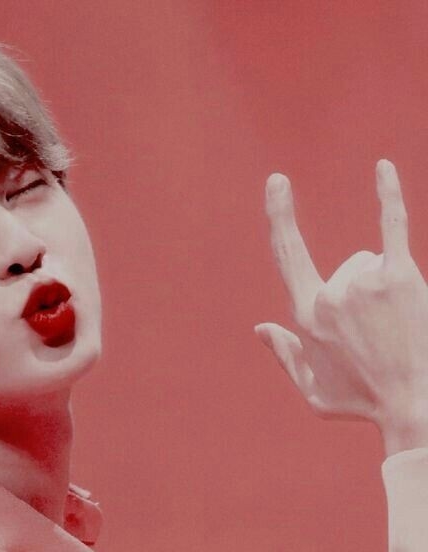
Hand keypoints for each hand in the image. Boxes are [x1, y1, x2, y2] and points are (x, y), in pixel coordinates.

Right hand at [256, 160, 427, 455]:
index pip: (288, 253)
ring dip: (382, 290)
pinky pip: (391, 225)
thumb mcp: (313, 391)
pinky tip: (382, 168)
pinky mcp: (399, 277)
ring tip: (399, 331)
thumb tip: (260, 327)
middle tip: (381, 341)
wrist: (415, 407)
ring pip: (369, 266)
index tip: (279, 182)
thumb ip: (284, 355)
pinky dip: (387, 195)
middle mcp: (330, 293)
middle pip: (344, 270)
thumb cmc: (364, 404)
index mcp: (307, 314)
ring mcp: (364, 282)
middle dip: (360, 300)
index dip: (281, 214)